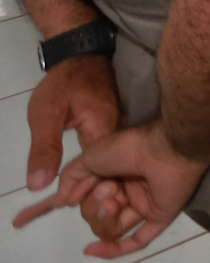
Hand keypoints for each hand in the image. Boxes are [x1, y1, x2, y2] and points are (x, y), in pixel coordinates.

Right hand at [12, 120, 209, 257]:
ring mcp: (141, 206)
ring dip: (105, 215)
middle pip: (93, 217)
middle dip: (92, 205)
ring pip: (109, 229)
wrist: (164, 147)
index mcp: (108, 177)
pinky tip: (90, 250)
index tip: (20, 221)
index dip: (52, 207)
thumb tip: (62, 202)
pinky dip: (113, 250)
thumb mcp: (90, 156)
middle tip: (107, 187)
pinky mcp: (159, 216)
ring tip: (115, 196)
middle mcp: (124, 193)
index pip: (78, 198)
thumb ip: (71, 178)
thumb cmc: (128, 147)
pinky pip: (136, 241)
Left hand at [24, 55, 120, 192]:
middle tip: (61, 206)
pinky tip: (82, 182)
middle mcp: (119, 135)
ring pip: (111, 167)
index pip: (103, 173)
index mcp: (104, 132)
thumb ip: (43, 149)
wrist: (81, 56)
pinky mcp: (114, 131)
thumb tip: (38, 185)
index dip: (87, 193)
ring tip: (67, 200)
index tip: (66, 204)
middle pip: (111, 173)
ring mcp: (119, 133)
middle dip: (91, 193)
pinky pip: (109, 157)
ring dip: (93, 184)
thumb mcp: (45, 115)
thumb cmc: (63, 83)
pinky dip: (96, 171)